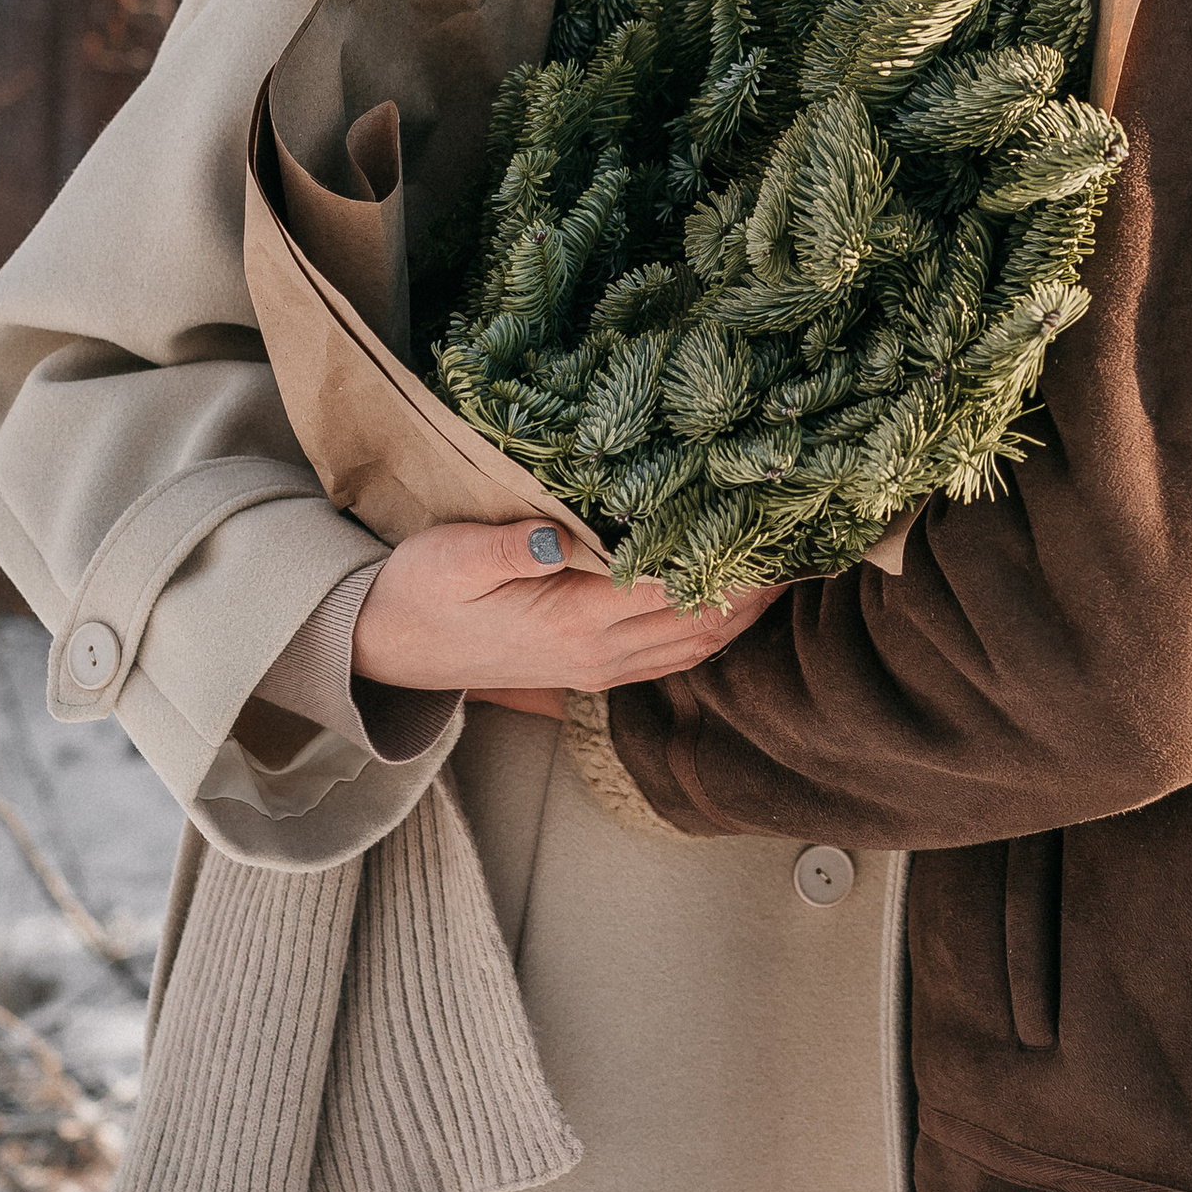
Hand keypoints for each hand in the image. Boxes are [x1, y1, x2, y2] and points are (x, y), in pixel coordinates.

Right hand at [353, 519, 780, 707]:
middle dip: (756, 588)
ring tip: (787, 565)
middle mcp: (600, 655)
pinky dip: (713, 627)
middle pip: (702, 625)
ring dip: (744, 612)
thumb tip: (557, 533)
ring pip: (695, 647)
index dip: (729, 561)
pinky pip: (673, 653)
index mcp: (575, 623)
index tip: (775, 522)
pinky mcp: (592, 667)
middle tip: (805, 538)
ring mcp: (600, 669)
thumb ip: (508, 546)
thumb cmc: (418, 591)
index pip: (675, 591)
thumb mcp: (451, 557)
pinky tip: (733, 598)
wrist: (385, 648)